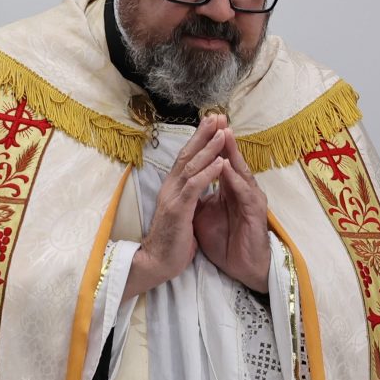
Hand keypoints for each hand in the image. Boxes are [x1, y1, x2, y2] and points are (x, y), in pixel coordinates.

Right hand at [126, 120, 231, 297]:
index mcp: (172, 189)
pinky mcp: (178, 210)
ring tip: (223, 132)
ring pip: (192, 167)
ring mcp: (173, 198)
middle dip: (204, 135)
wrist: (156, 263)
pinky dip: (208, 173)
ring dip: (209, 149)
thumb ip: (187, 197)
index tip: (212, 123)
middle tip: (217, 116)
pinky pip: (194, 187)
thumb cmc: (171, 241)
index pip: (186, 158)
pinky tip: (219, 162)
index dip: (199, 140)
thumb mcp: (182, 213)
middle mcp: (170, 188)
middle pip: (187, 155)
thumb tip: (196, 185)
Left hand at [189, 114, 271, 292]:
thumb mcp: (204, 214)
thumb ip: (198, 196)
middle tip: (217, 117)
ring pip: (241, 171)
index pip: (220, 161)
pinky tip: (227, 167)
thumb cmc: (226, 241)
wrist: (242, 267)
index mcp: (229, 189)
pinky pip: (244, 192)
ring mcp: (249, 200)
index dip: (211, 144)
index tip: (202, 125)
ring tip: (224, 134)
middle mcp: (241, 190)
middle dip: (224, 139)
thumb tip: (185, 183)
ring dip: (232, 153)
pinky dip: (235, 179)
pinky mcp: (254, 214)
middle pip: (232, 159)